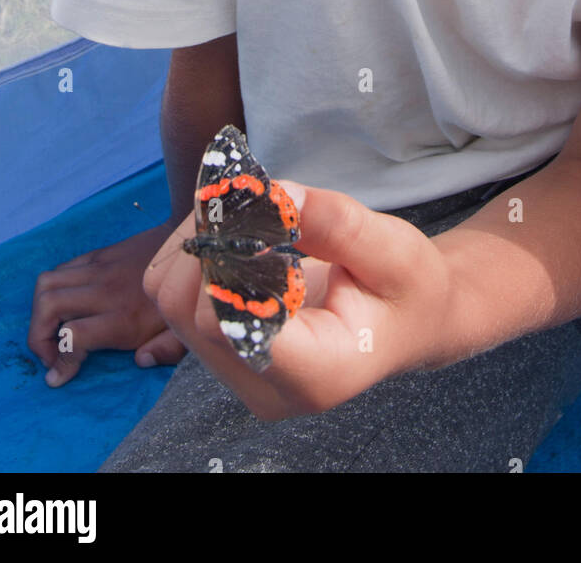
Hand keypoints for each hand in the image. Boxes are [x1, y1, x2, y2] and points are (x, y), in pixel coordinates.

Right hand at [29, 221, 187, 385]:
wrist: (189, 245)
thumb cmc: (185, 294)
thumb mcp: (184, 331)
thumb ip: (165, 351)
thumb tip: (141, 362)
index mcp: (125, 317)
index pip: (73, 336)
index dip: (60, 362)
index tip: (58, 376)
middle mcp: (105, 291)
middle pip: (49, 307)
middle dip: (37, 337)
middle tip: (49, 354)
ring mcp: (99, 268)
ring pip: (46, 283)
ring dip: (39, 311)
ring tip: (52, 329)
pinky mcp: (98, 254)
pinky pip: (61, 268)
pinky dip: (52, 288)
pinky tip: (67, 304)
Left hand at [144, 182, 455, 420]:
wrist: (410, 318)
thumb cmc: (408, 287)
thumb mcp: (394, 248)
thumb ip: (337, 223)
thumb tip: (274, 194)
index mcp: (315, 373)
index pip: (229, 323)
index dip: (229, 258)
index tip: (258, 207)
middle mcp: (265, 386)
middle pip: (187, 309)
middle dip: (208, 240)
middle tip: (246, 195)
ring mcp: (237, 372)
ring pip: (170, 299)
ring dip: (196, 241)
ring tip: (244, 213)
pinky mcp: (221, 351)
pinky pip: (175, 295)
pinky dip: (194, 252)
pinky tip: (235, 233)